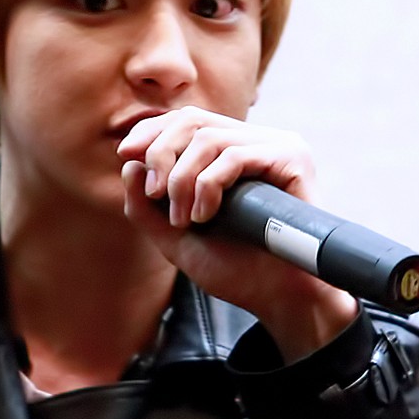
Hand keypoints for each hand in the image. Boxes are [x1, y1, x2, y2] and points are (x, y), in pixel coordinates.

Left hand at [116, 107, 357, 362]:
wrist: (277, 298)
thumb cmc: (234, 269)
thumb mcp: (174, 237)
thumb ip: (145, 205)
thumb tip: (129, 162)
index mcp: (233, 150)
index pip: (186, 120)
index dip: (151, 132)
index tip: (126, 155)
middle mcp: (257, 140)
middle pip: (193, 120)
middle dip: (161, 155)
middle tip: (155, 196)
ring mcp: (277, 146)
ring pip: (208, 138)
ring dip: (182, 180)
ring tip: (183, 219)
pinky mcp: (293, 159)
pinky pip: (234, 156)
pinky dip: (208, 186)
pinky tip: (204, 217)